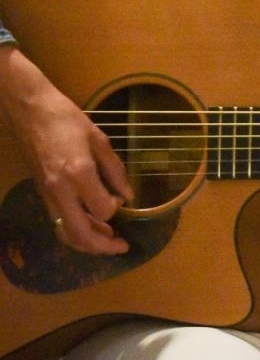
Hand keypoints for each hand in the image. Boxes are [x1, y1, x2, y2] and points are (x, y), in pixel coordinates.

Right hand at [0, 47, 133, 253]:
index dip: (116, 209)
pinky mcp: (41, 194)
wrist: (30, 112)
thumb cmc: (68, 120)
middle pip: (79, 234)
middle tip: (121, 248)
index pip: (102, 210)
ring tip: (108, 240)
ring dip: (88, 243)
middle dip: (102, 247)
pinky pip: (58, 222)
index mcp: (78, 174)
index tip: (122, 198)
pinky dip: (75, 231)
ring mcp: (47, 195)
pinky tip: (91, 225)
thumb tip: (128, 196)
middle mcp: (60, 191)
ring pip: (65, 233)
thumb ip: (115, 170)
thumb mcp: (99, 140)